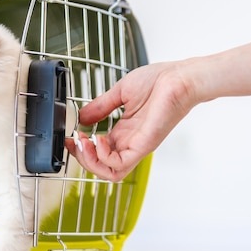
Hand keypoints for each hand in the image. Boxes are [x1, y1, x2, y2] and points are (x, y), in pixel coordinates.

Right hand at [66, 61, 197, 180]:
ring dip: (90, 161)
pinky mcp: (144, 145)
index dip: (81, 149)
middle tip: (74, 142)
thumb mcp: (120, 92)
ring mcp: (137, 146)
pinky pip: (119, 164)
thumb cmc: (160, 81)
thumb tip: (81, 117)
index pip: (98, 152)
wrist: (181, 77)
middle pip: (101, 168)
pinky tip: (97, 138)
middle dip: (82, 158)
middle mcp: (130, 143)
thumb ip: (100, 106)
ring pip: (109, 173)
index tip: (70, 138)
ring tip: (83, 143)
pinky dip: (102, 156)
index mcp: (124, 133)